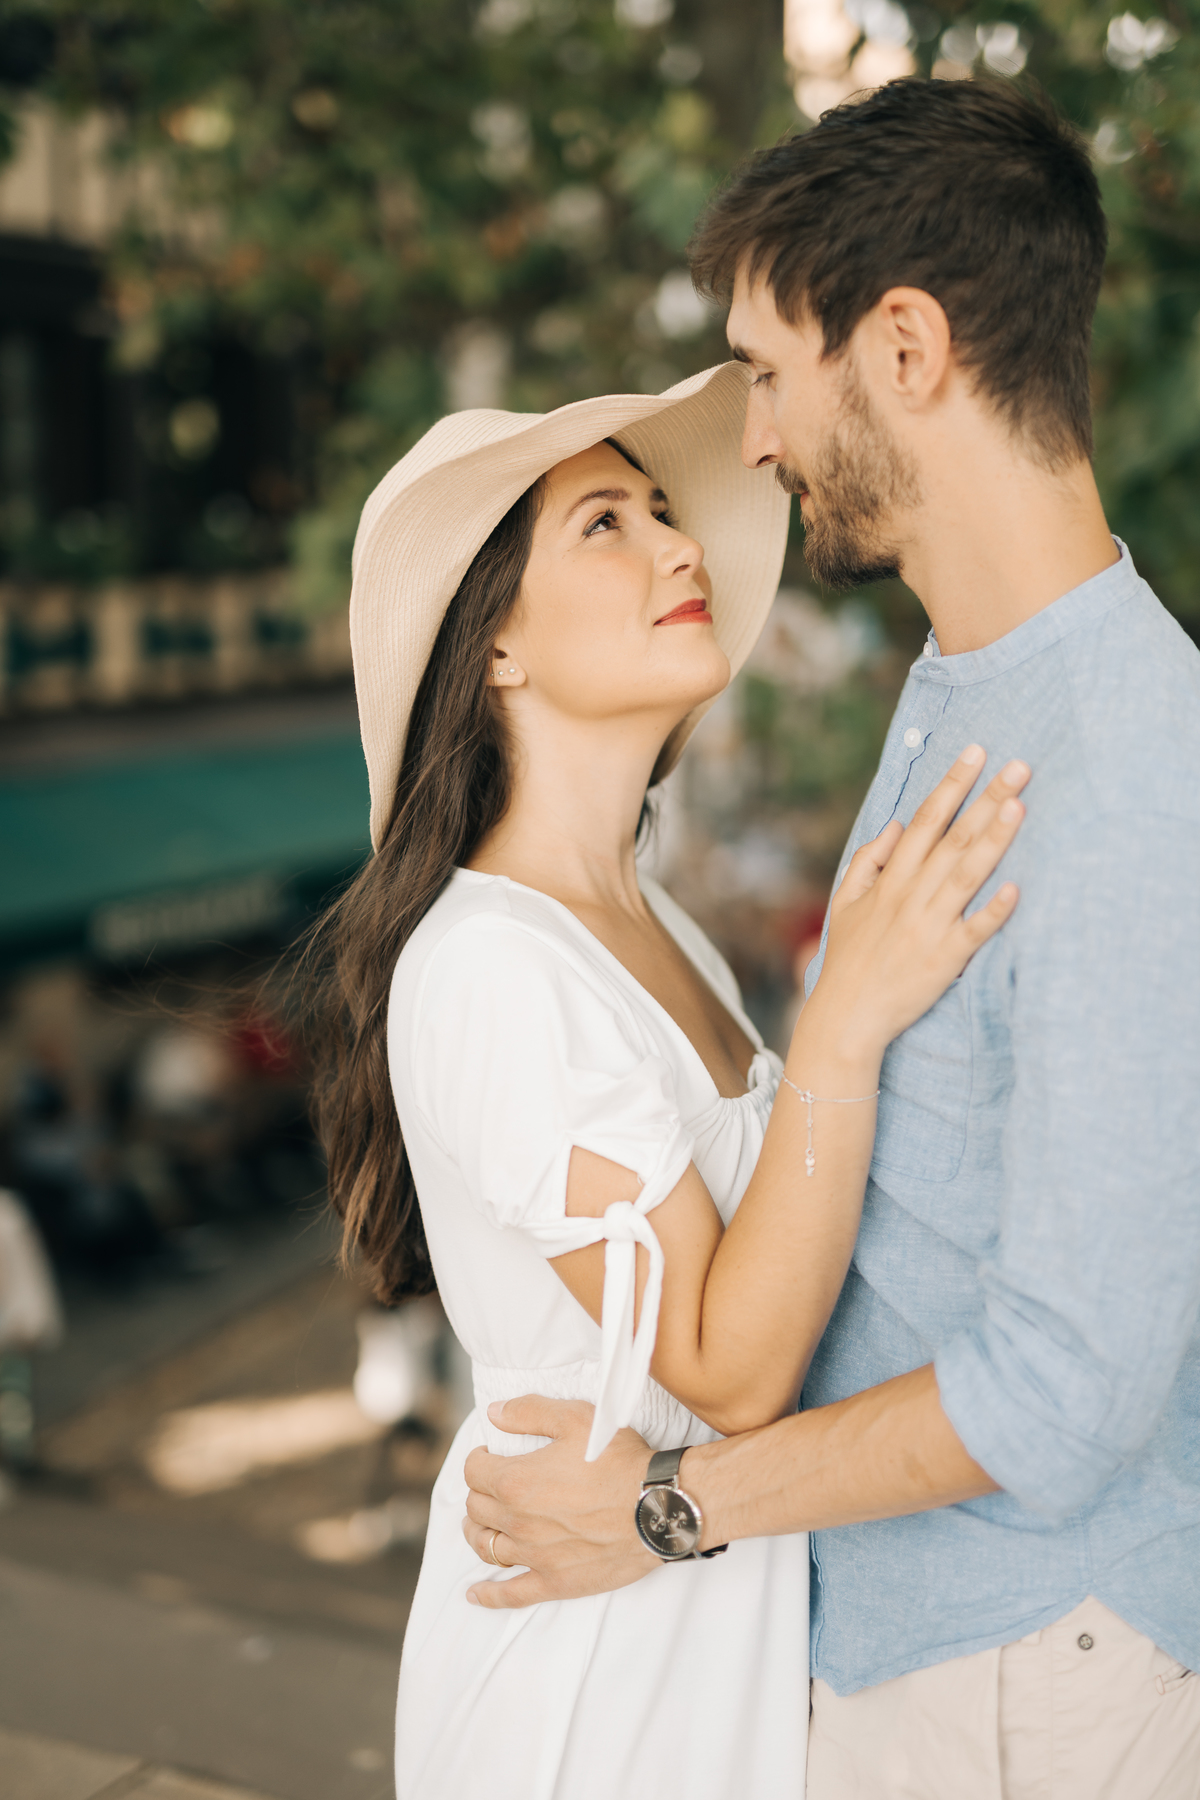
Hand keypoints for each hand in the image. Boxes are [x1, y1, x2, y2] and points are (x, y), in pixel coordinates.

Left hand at [462, 1396, 656, 1607]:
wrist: (657, 1507)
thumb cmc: (619, 1460)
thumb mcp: (576, 1418)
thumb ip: (529, 1411)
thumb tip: (493, 1412)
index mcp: (516, 1481)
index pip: (474, 1472)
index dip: (479, 1459)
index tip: (489, 1454)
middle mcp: (518, 1521)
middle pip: (477, 1509)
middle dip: (479, 1492)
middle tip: (492, 1484)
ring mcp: (534, 1556)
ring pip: (486, 1547)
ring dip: (477, 1533)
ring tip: (481, 1525)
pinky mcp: (554, 1582)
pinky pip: (511, 1595)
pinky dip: (488, 1595)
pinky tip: (475, 1593)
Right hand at [807, 747, 1027, 1060]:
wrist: (848, 1015)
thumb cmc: (850, 958)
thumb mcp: (845, 902)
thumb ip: (869, 861)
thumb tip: (895, 825)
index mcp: (891, 879)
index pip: (925, 820)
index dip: (952, 784)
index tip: (976, 753)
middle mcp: (912, 896)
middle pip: (954, 837)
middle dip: (986, 798)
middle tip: (1019, 766)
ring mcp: (930, 926)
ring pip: (967, 874)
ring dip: (995, 839)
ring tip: (1019, 806)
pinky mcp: (945, 958)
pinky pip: (975, 931)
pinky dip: (995, 910)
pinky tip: (1017, 889)